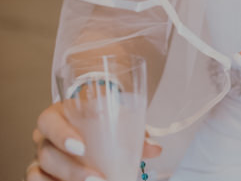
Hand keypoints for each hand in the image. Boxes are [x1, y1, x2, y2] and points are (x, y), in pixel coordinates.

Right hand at [27, 101, 160, 180]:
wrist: (94, 120)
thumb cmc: (101, 119)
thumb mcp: (116, 119)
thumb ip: (134, 131)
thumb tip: (155, 149)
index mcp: (59, 114)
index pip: (49, 121)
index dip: (62, 134)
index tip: (82, 146)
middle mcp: (45, 136)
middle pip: (48, 153)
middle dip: (72, 169)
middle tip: (97, 178)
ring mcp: (41, 156)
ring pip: (41, 170)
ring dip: (66, 179)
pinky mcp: (41, 172)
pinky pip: (37, 180)